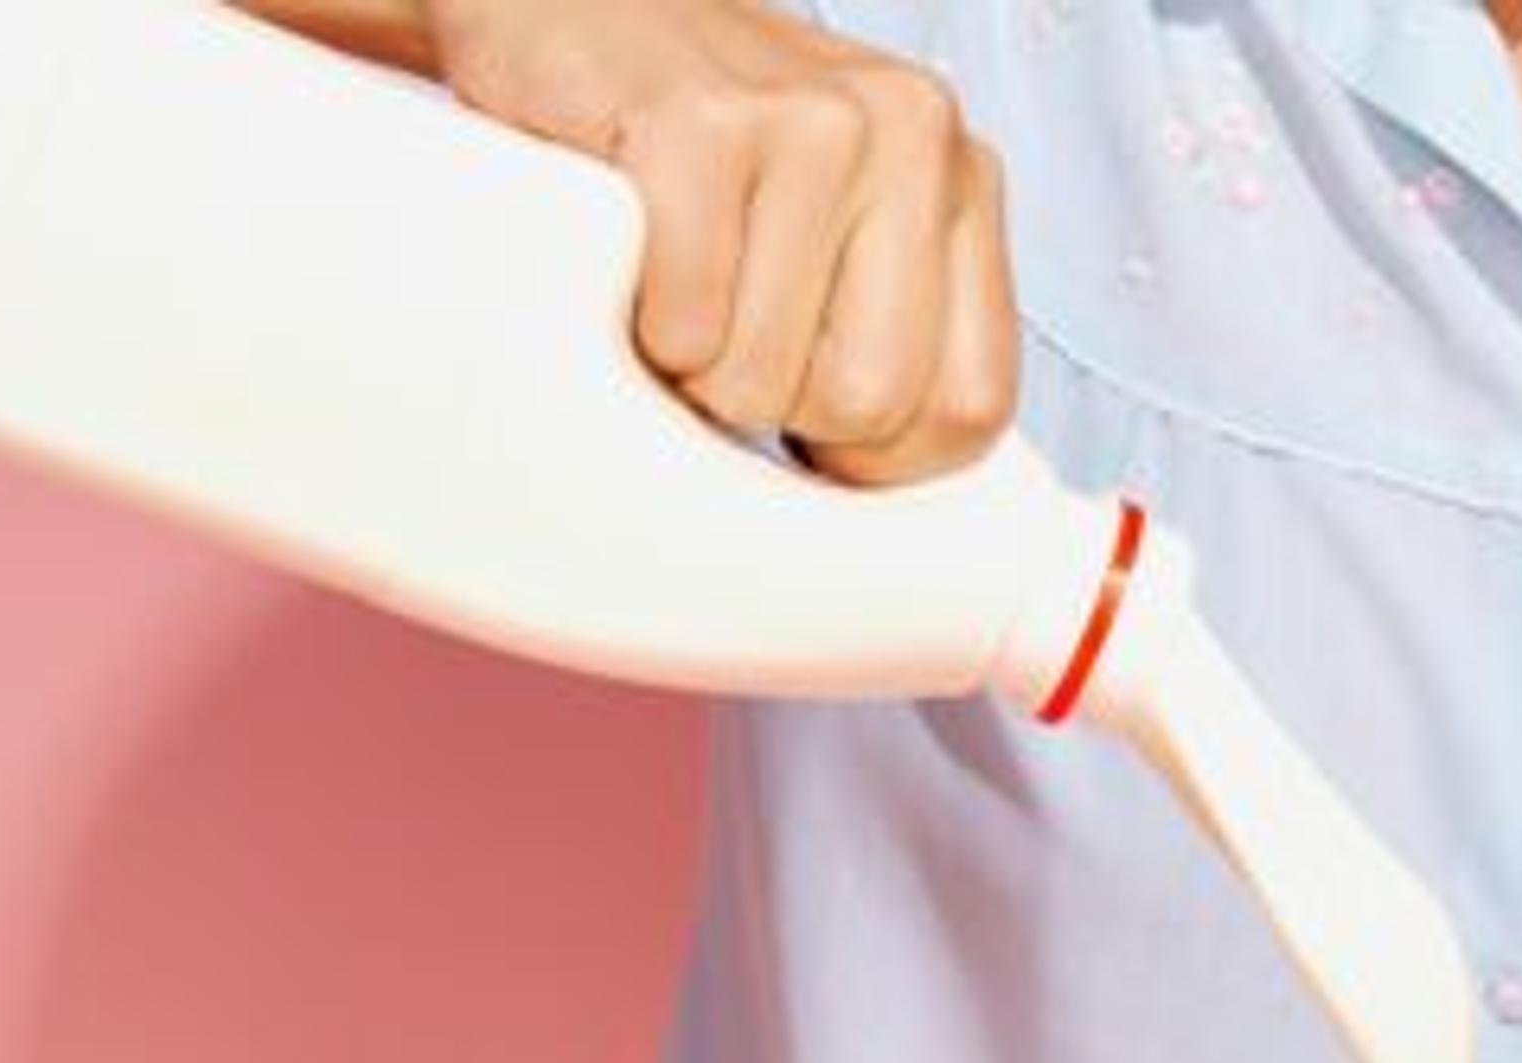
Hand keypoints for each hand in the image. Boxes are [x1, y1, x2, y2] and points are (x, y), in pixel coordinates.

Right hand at [413, 0, 1019, 483]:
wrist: (550, 0)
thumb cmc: (687, 161)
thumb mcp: (826, 233)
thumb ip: (887, 339)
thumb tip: (897, 549)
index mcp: (959, 179)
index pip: (971, 412)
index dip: (870, 458)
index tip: (797, 415)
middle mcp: (913, 132)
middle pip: (869, 407)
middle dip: (768, 409)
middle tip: (715, 321)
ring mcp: (813, 117)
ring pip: (759, 380)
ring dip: (681, 368)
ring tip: (664, 274)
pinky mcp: (701, 120)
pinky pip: (680, 329)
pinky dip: (629, 325)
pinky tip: (623, 245)